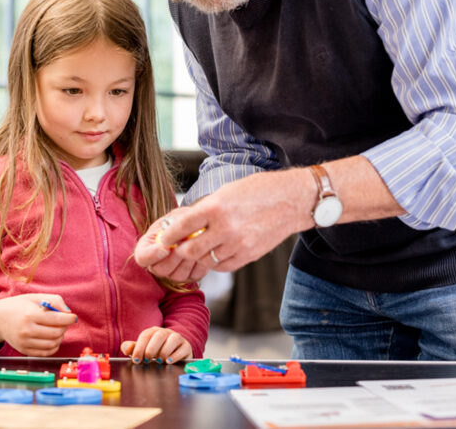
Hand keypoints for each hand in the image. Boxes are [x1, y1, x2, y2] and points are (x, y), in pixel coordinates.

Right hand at [0, 293, 76, 355]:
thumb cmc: (19, 306)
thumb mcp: (35, 297)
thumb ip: (54, 301)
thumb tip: (68, 313)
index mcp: (30, 315)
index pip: (57, 319)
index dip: (69, 319)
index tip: (73, 317)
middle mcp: (26, 331)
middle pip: (56, 333)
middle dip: (64, 327)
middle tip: (63, 322)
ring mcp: (24, 343)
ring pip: (53, 344)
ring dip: (60, 337)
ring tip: (57, 329)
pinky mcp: (24, 351)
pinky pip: (45, 352)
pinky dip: (53, 346)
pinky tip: (52, 338)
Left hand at [121, 327, 192, 363]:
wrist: (175, 352)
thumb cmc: (156, 351)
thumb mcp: (143, 349)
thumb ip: (132, 348)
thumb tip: (126, 349)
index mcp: (153, 332)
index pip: (145, 336)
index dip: (139, 347)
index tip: (136, 360)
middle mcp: (166, 333)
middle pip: (159, 335)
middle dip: (151, 348)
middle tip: (147, 360)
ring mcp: (177, 338)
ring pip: (173, 339)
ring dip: (164, 351)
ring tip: (158, 361)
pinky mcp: (186, 347)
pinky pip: (183, 348)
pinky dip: (176, 355)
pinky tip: (169, 362)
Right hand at [134, 216, 209, 282]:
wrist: (196, 225)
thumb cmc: (182, 219)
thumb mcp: (174, 217)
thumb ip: (172, 226)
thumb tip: (174, 234)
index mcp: (147, 247)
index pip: (142, 258)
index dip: (153, 255)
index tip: (166, 247)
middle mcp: (157, 263)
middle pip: (160, 270)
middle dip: (174, 257)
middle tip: (185, 244)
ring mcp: (172, 272)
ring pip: (178, 276)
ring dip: (188, 260)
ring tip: (196, 244)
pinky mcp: (189, 275)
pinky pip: (194, 275)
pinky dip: (200, 264)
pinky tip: (203, 251)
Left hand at [140, 168, 314, 274]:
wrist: (292, 200)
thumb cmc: (259, 190)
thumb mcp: (227, 192)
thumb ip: (206, 208)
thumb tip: (185, 222)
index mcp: (216, 207)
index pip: (182, 226)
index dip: (169, 235)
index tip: (164, 238)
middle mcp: (226, 228)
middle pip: (191, 250)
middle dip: (182, 250)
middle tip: (179, 247)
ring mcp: (239, 244)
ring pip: (207, 261)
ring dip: (200, 256)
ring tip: (201, 247)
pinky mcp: (249, 255)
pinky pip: (223, 266)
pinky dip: (216, 261)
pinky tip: (218, 251)